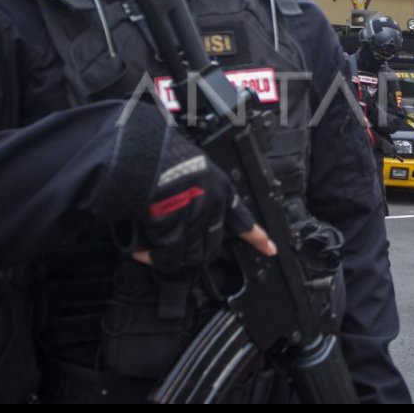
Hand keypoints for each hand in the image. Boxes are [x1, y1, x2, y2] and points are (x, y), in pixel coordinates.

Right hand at [132, 130, 274, 272]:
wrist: (144, 155)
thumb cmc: (164, 156)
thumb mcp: (196, 167)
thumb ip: (201, 188)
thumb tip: (190, 203)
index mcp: (221, 190)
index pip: (242, 219)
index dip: (257, 237)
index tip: (270, 249)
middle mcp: (212, 209)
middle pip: (212, 246)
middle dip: (198, 251)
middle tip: (180, 249)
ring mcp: (193, 223)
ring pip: (190, 255)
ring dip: (174, 256)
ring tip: (158, 249)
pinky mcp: (172, 233)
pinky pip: (166, 257)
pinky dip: (152, 257)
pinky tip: (143, 252)